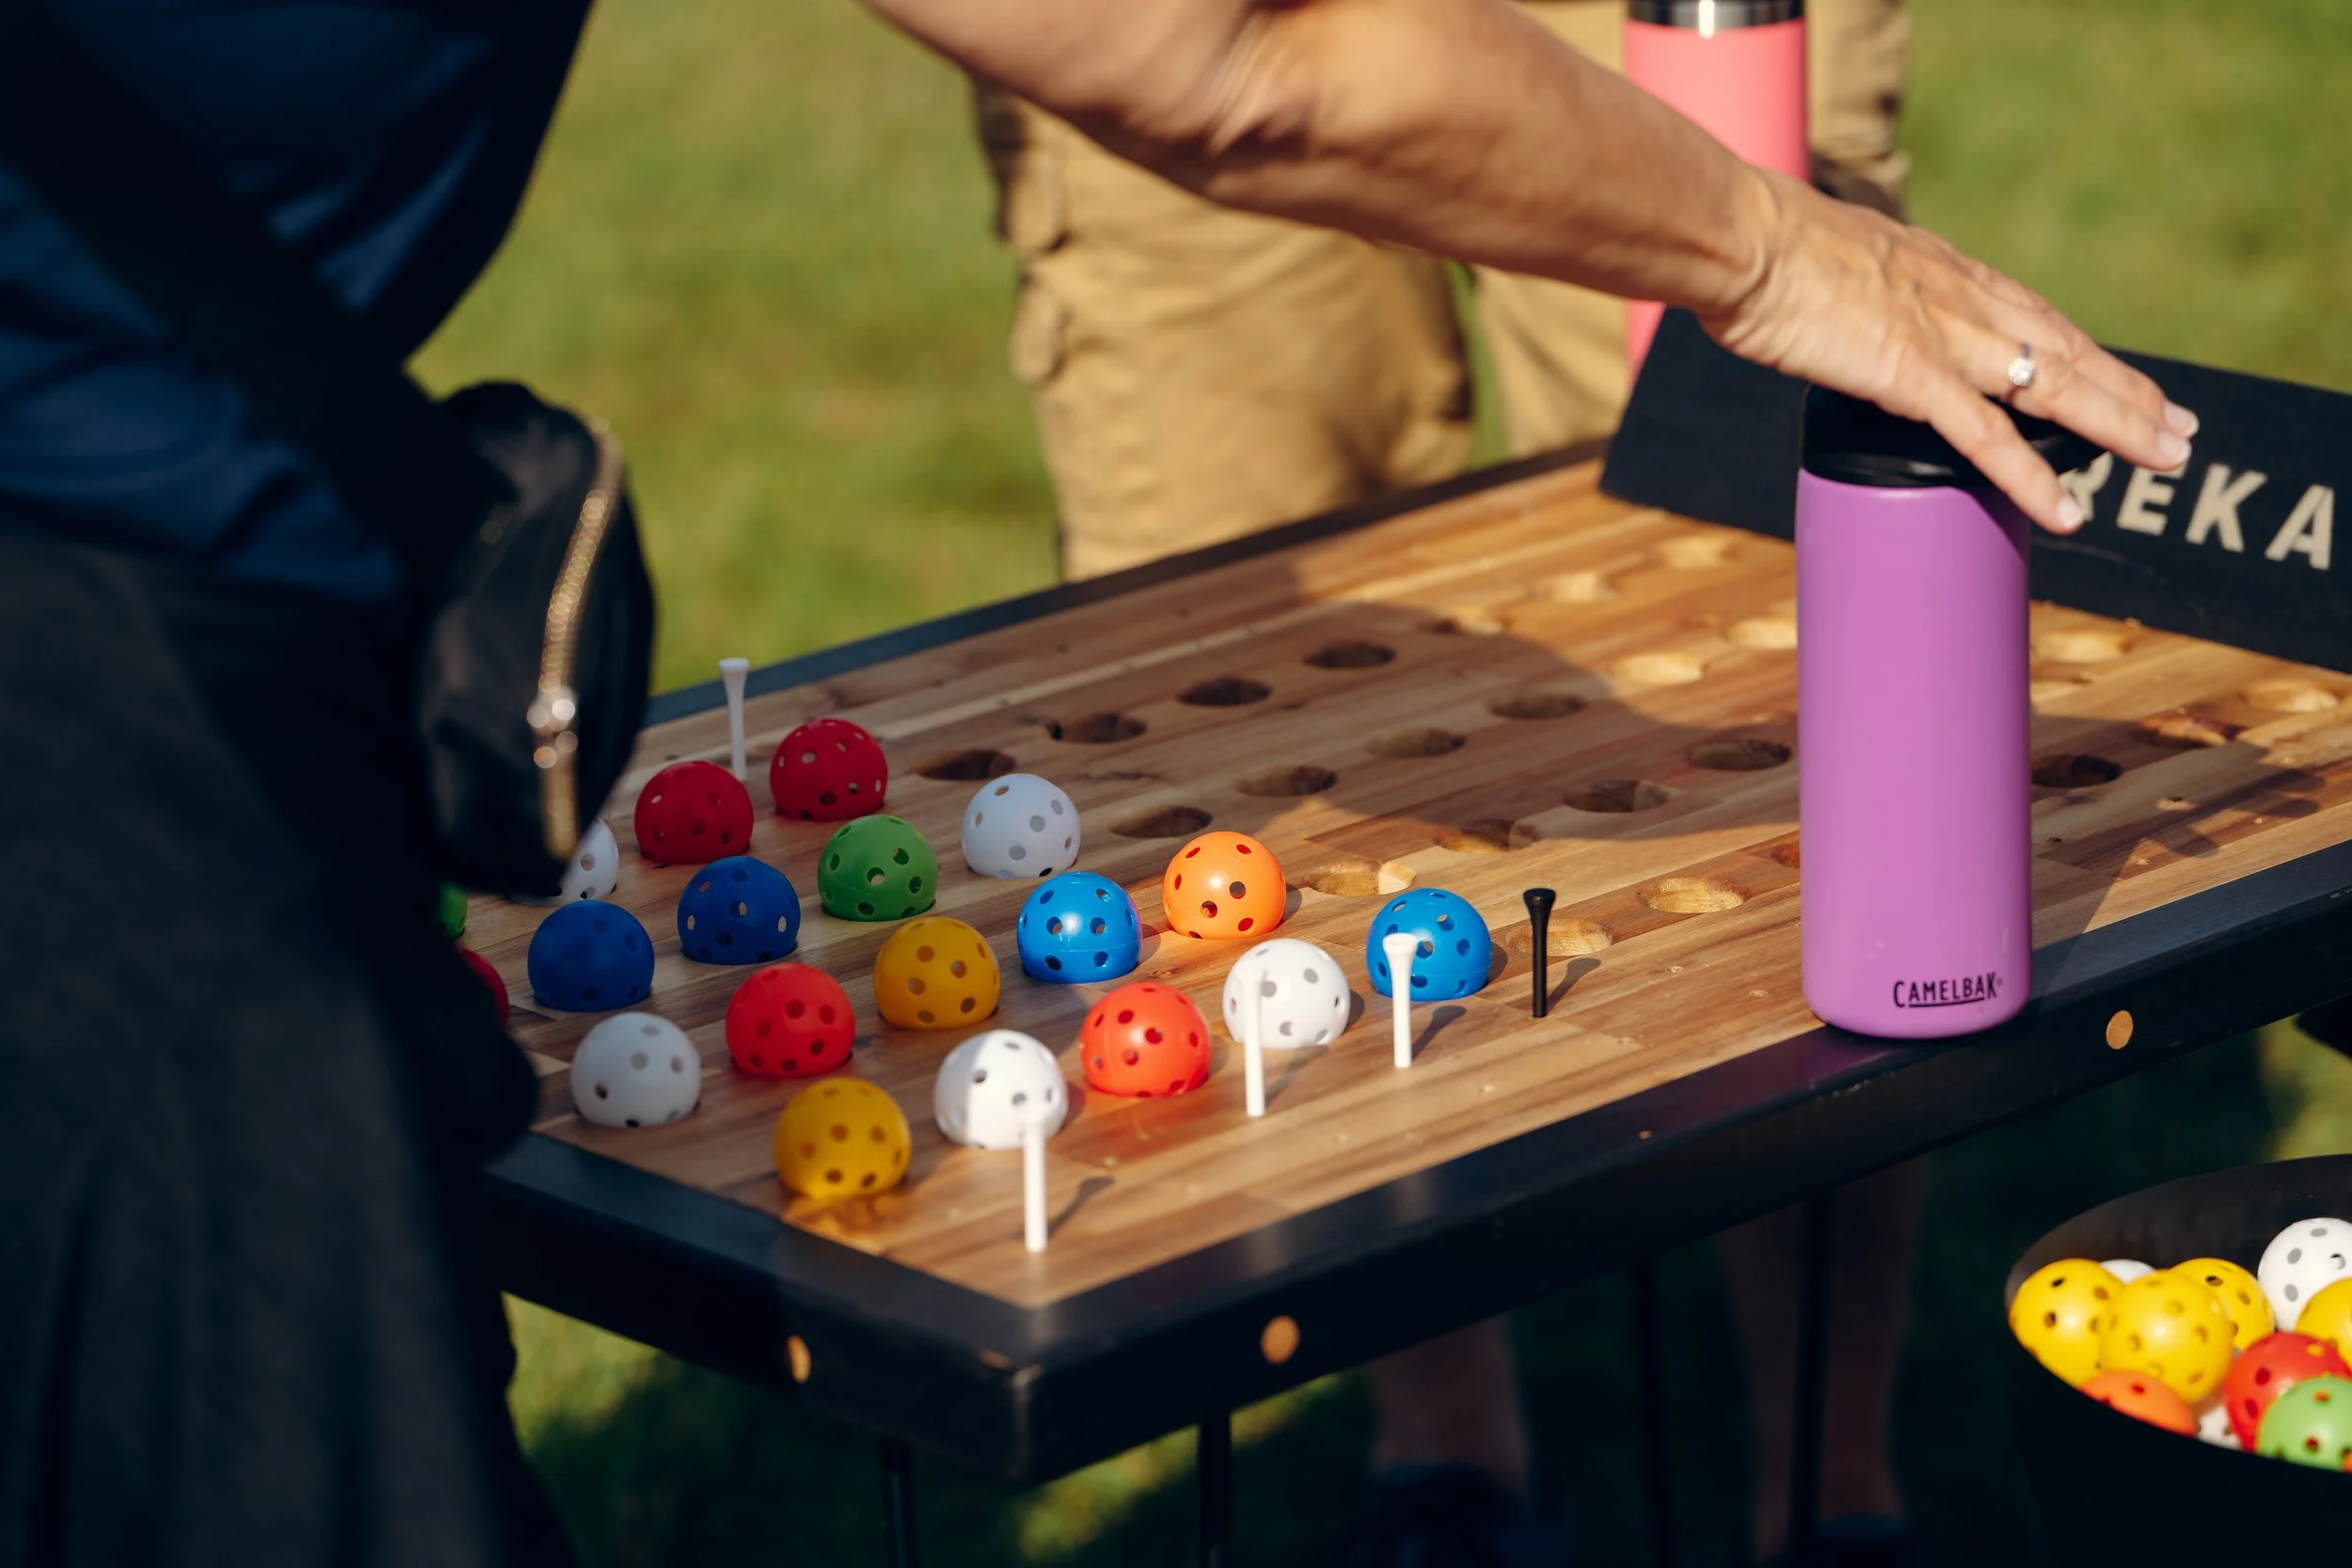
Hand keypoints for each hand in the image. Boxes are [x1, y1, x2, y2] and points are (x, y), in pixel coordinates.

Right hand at [1701, 171, 2195, 534]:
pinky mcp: (1911, 374)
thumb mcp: (1823, 264)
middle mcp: (1958, 297)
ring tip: (2167, 456)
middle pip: (2063, 348)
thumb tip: (1841, 321)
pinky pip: (1987, 437)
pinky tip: (2067, 511)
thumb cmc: (1755, 248)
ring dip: (2118, 423)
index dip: (2079, 349)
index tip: (2117, 375)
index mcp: (1936, 270)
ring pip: (2053, 385)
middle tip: (2180, 425)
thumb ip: (1851, 296)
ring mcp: (1942, 335)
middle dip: (2128, 389)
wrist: (1737, 238)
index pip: (2029, 314)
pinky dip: (2032, 477)